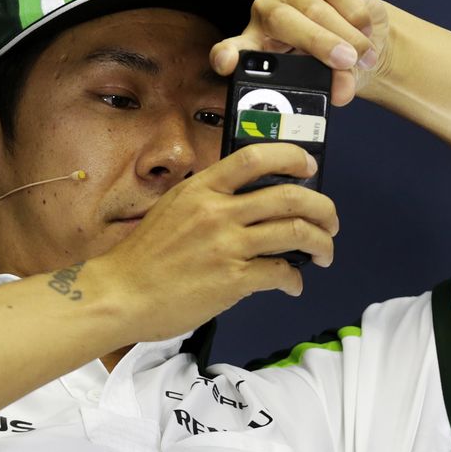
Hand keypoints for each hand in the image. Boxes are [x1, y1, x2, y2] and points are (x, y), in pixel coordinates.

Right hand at [92, 143, 338, 341]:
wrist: (121, 294)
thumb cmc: (143, 257)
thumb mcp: (173, 209)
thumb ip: (208, 200)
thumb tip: (246, 201)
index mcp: (201, 189)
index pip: (255, 157)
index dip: (291, 157)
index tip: (308, 166)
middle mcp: (217, 212)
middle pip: (290, 196)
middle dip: (323, 209)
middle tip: (329, 221)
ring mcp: (227, 245)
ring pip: (296, 232)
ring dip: (321, 243)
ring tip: (324, 253)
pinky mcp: (232, 280)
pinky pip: (281, 272)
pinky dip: (294, 279)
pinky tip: (292, 284)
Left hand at [210, 0, 389, 105]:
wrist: (362, 38)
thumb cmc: (333, 63)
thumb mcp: (329, 80)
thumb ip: (332, 84)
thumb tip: (342, 93)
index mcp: (257, 46)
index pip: (231, 50)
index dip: (226, 55)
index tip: (226, 63)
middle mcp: (268, 14)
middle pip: (282, 22)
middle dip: (317, 43)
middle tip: (345, 61)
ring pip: (315, 10)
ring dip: (346, 35)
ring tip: (364, 56)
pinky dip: (356, 15)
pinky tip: (366, 31)